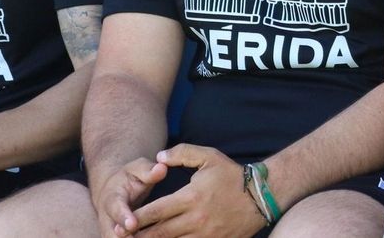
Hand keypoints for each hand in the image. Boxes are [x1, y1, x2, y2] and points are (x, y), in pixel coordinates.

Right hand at [94, 157, 168, 237]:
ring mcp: (109, 232)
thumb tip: (162, 168)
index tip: (132, 224)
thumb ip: (148, 170)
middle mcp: (107, 219)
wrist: (112, 189)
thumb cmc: (129, 178)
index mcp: (112, 199)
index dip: (123, 217)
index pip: (116, 209)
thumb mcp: (137, 169)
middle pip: (111, 234)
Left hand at [131, 144, 264, 237]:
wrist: (261, 196)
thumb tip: (158, 157)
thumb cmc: (232, 175)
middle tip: (121, 236)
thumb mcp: (208, 157)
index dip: (136, 219)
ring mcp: (205, 234)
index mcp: (191, 197)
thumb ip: (181, 153)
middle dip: (138, 236)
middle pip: (159, 233)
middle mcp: (196, 219)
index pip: (156, 211)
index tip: (122, 221)